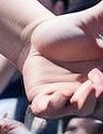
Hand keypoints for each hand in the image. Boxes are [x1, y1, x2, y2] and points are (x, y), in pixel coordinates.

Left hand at [21, 0, 102, 116]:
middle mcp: (90, 94)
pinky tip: (56, 96)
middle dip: (101, 96)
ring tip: (80, 89)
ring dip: (84, 103)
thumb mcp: (93, 23)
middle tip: (97, 80)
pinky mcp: (44, 99)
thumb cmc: (71, 32)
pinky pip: (49, 111)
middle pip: (102, 105)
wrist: (38, 37)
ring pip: (81, 110)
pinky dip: (53, 108)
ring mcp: (67, 99)